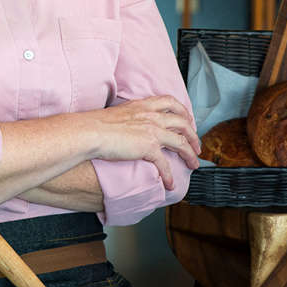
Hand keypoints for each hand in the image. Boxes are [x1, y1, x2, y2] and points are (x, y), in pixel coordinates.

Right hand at [80, 95, 201, 189]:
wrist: (90, 132)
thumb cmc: (96, 124)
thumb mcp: (118, 113)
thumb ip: (130, 116)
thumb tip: (129, 125)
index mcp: (143, 105)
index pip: (170, 102)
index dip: (182, 111)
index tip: (187, 119)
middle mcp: (152, 116)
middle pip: (182, 123)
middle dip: (193, 135)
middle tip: (196, 146)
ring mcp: (152, 131)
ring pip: (181, 142)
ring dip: (190, 154)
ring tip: (193, 164)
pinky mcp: (149, 148)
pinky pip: (165, 164)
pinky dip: (170, 175)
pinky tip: (170, 184)